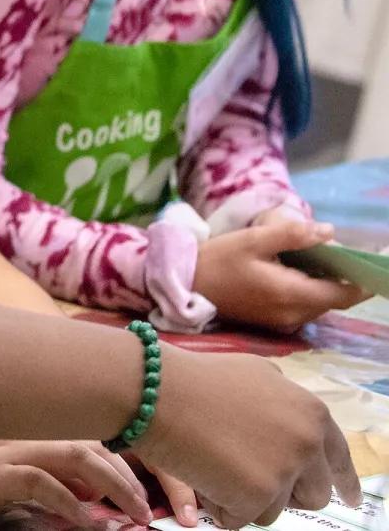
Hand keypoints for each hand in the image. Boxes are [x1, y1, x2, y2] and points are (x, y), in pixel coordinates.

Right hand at [0, 439, 151, 528]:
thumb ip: (37, 476)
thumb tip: (82, 495)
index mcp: (18, 428)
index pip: (80, 429)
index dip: (117, 456)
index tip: (140, 487)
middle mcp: (13, 431)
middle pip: (87, 437)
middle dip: (126, 472)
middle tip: (148, 507)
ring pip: (73, 453)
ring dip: (112, 484)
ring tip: (134, 513)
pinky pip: (38, 481)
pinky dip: (70, 502)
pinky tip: (86, 521)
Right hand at [135, 346, 359, 528]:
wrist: (155, 391)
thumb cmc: (194, 379)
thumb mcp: (252, 374)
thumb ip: (281, 398)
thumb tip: (291, 417)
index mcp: (310, 412)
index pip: (338, 458)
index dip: (344, 482)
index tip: (350, 500)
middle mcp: (306, 442)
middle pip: (313, 495)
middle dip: (283, 494)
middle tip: (248, 480)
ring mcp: (285, 469)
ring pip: (275, 511)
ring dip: (244, 499)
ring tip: (212, 465)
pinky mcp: (259, 494)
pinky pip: (241, 519)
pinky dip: (219, 506)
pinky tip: (200, 475)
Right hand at [195, 219, 370, 332]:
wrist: (184, 285)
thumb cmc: (217, 260)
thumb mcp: (253, 239)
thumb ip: (293, 235)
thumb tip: (330, 232)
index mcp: (292, 295)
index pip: (344, 293)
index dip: (362, 279)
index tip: (371, 260)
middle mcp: (293, 315)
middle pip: (334, 299)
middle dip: (342, 277)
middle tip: (337, 250)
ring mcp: (283, 322)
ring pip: (319, 304)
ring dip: (324, 283)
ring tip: (316, 257)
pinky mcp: (273, 322)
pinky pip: (304, 307)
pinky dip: (309, 290)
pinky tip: (294, 271)